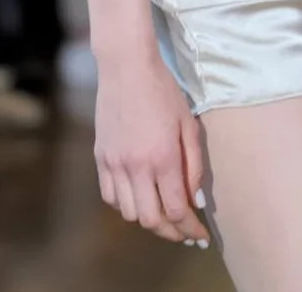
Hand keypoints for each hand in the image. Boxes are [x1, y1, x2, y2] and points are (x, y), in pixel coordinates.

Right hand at [94, 51, 209, 247]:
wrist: (126, 66)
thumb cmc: (163, 90)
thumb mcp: (188, 123)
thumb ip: (194, 165)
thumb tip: (197, 201)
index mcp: (163, 158)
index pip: (177, 210)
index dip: (191, 229)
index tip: (201, 236)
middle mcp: (136, 167)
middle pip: (151, 220)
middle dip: (172, 232)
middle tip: (185, 231)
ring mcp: (114, 164)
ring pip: (129, 213)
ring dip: (148, 219)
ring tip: (163, 213)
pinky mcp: (100, 158)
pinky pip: (110, 196)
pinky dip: (125, 204)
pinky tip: (139, 196)